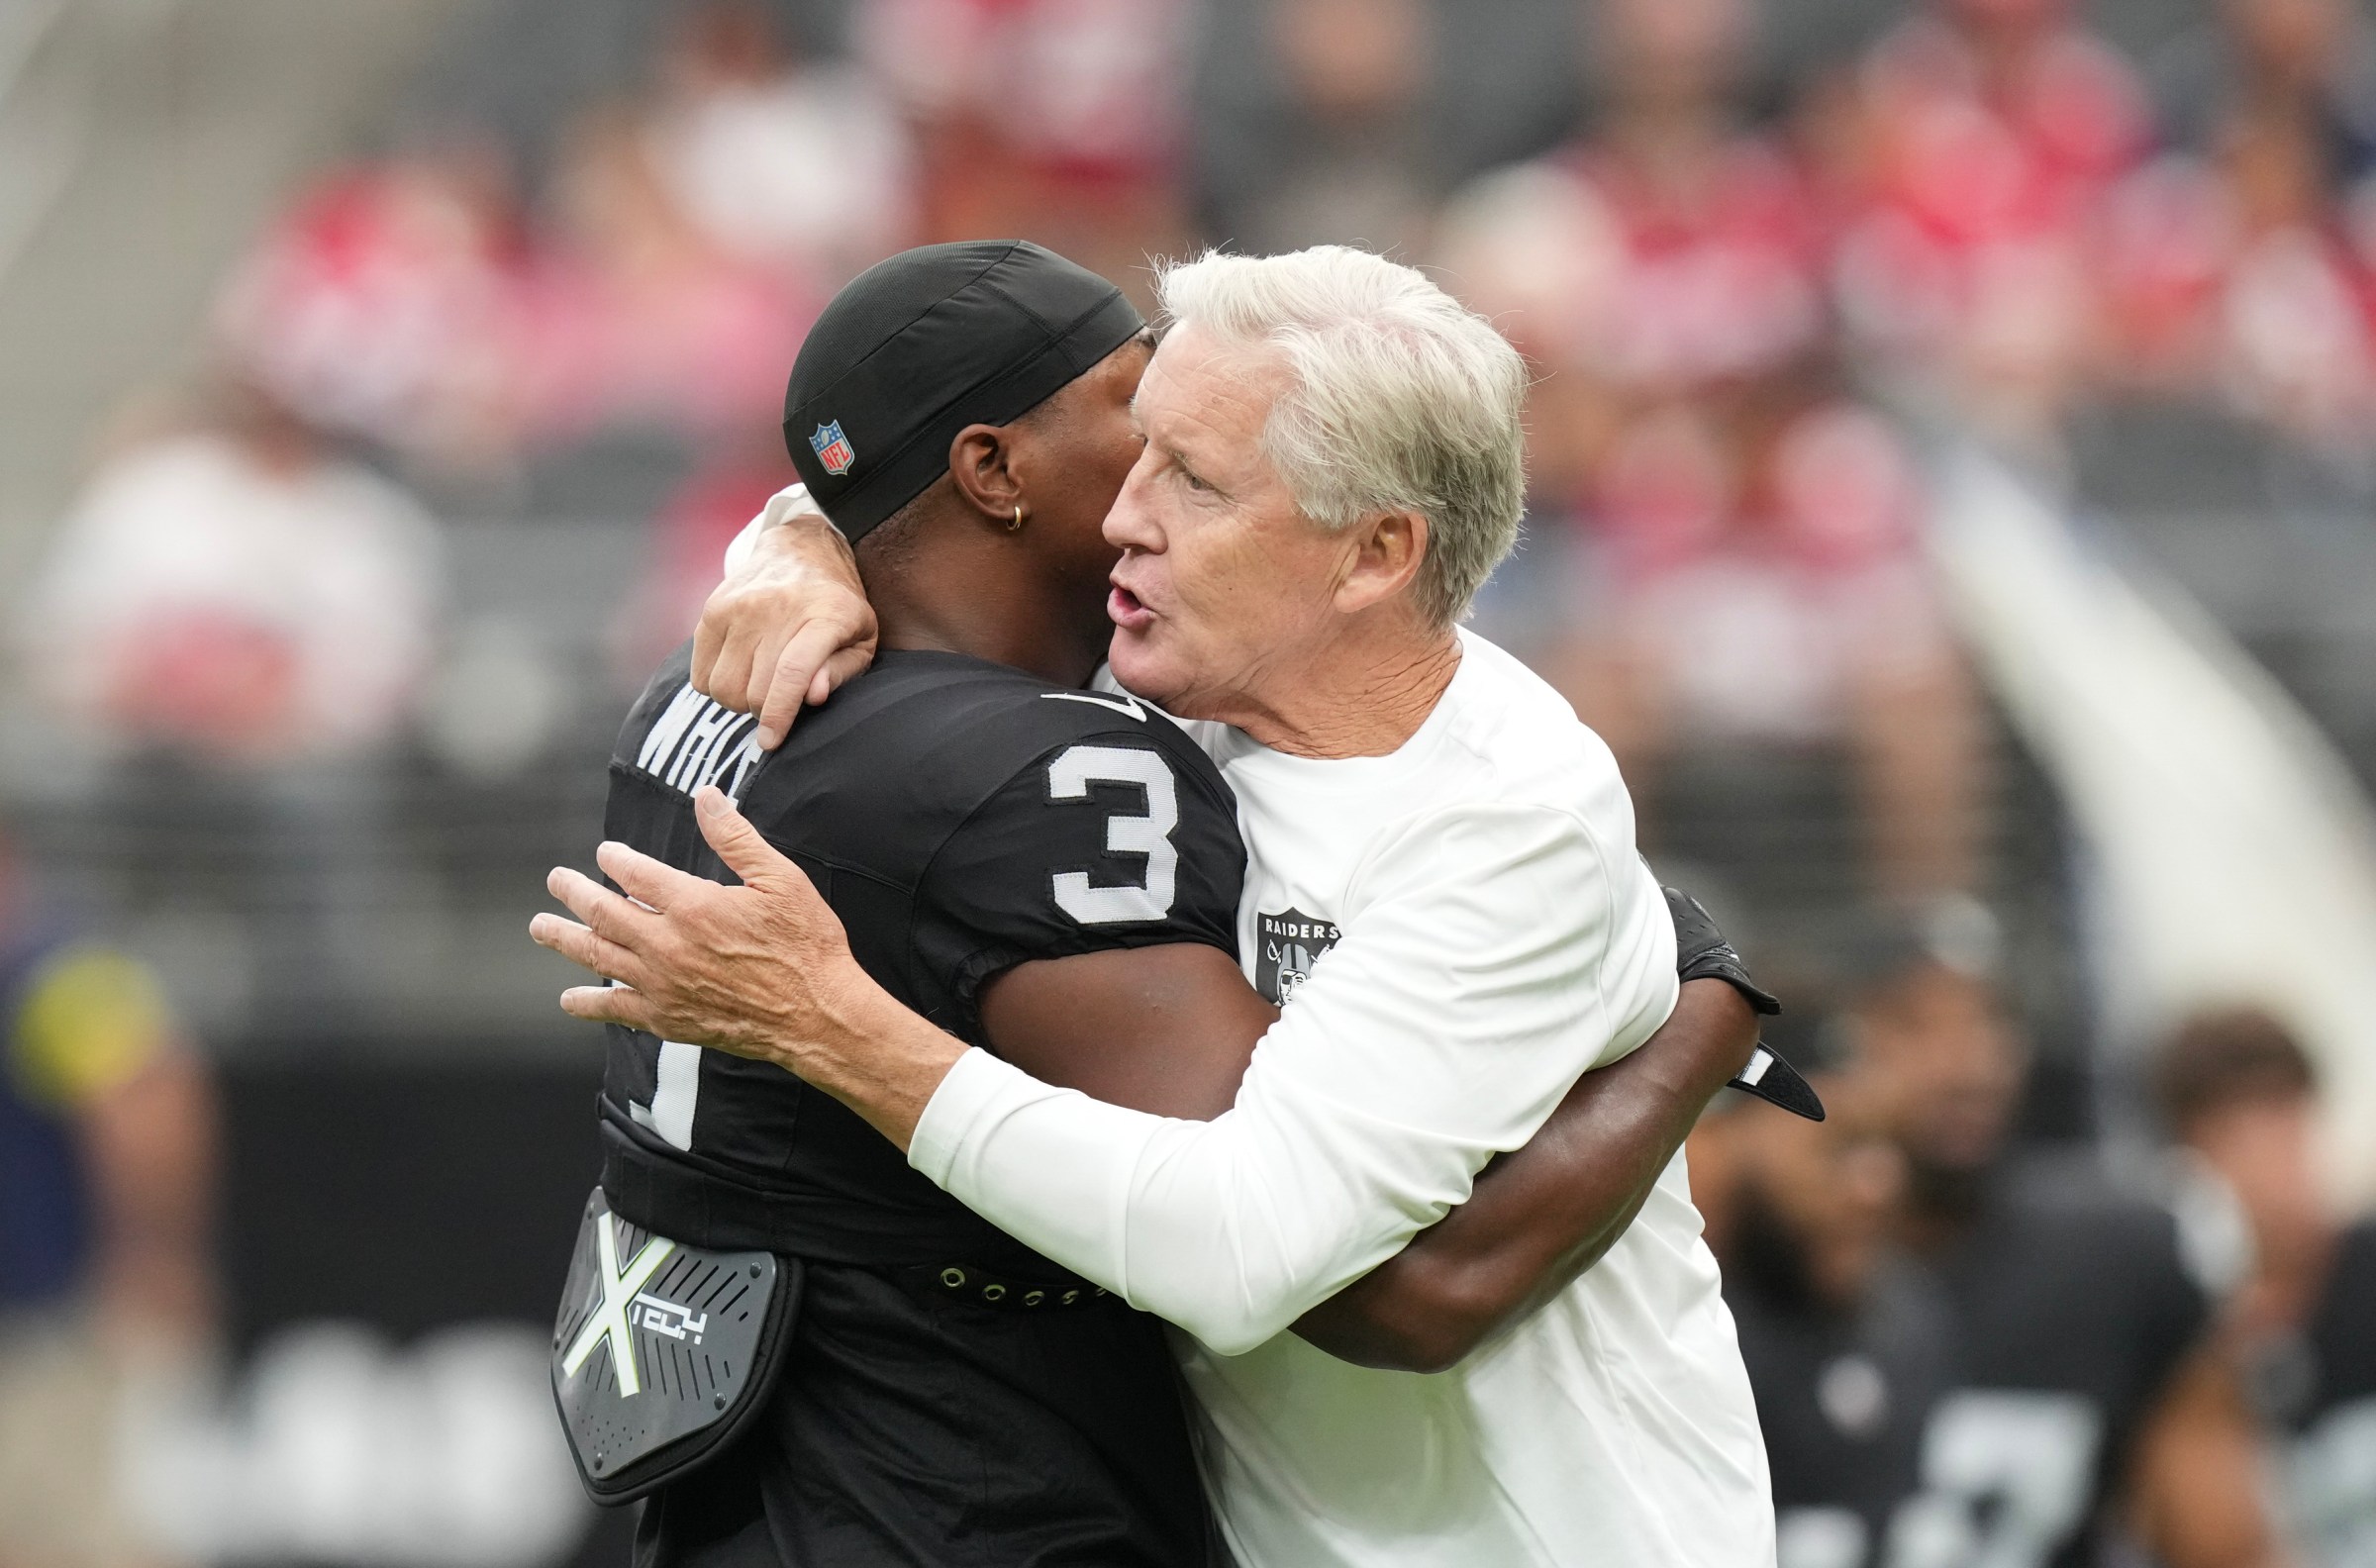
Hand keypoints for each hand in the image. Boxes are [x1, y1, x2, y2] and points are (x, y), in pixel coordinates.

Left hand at [527, 787, 961, 1145]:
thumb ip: (736, 838)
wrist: (815, 1015)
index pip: (636, 874)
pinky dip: (588, 1004)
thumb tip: (707, 797)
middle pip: (604, 912)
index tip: (606, 853)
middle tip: (557, 880)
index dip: (616, 860)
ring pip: (598, 957)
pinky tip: (570, 1000)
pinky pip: (615, 1009)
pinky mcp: (667, 1017)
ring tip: (542, 927)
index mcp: (693, 904)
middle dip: (575, 893)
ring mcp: (662, 984)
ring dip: (565, 939)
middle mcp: (667, 944)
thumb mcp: (780, 879)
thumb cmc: (805, 945)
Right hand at [692, 502, 877, 748]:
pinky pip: (700, 674)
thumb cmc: (837, 607)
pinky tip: (739, 670)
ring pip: (722, 687)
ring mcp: (739, 607)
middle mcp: (776, 608)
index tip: (771, 742)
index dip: (779, 715)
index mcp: (824, 616)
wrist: (800, 551)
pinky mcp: (712, 609)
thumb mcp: (860, 638)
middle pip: (753, 690)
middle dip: (764, 711)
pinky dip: (716, 685)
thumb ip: (840, 671)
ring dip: (738, 700)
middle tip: (778, 701)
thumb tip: (812, 696)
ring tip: (759, 684)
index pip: (791, 674)